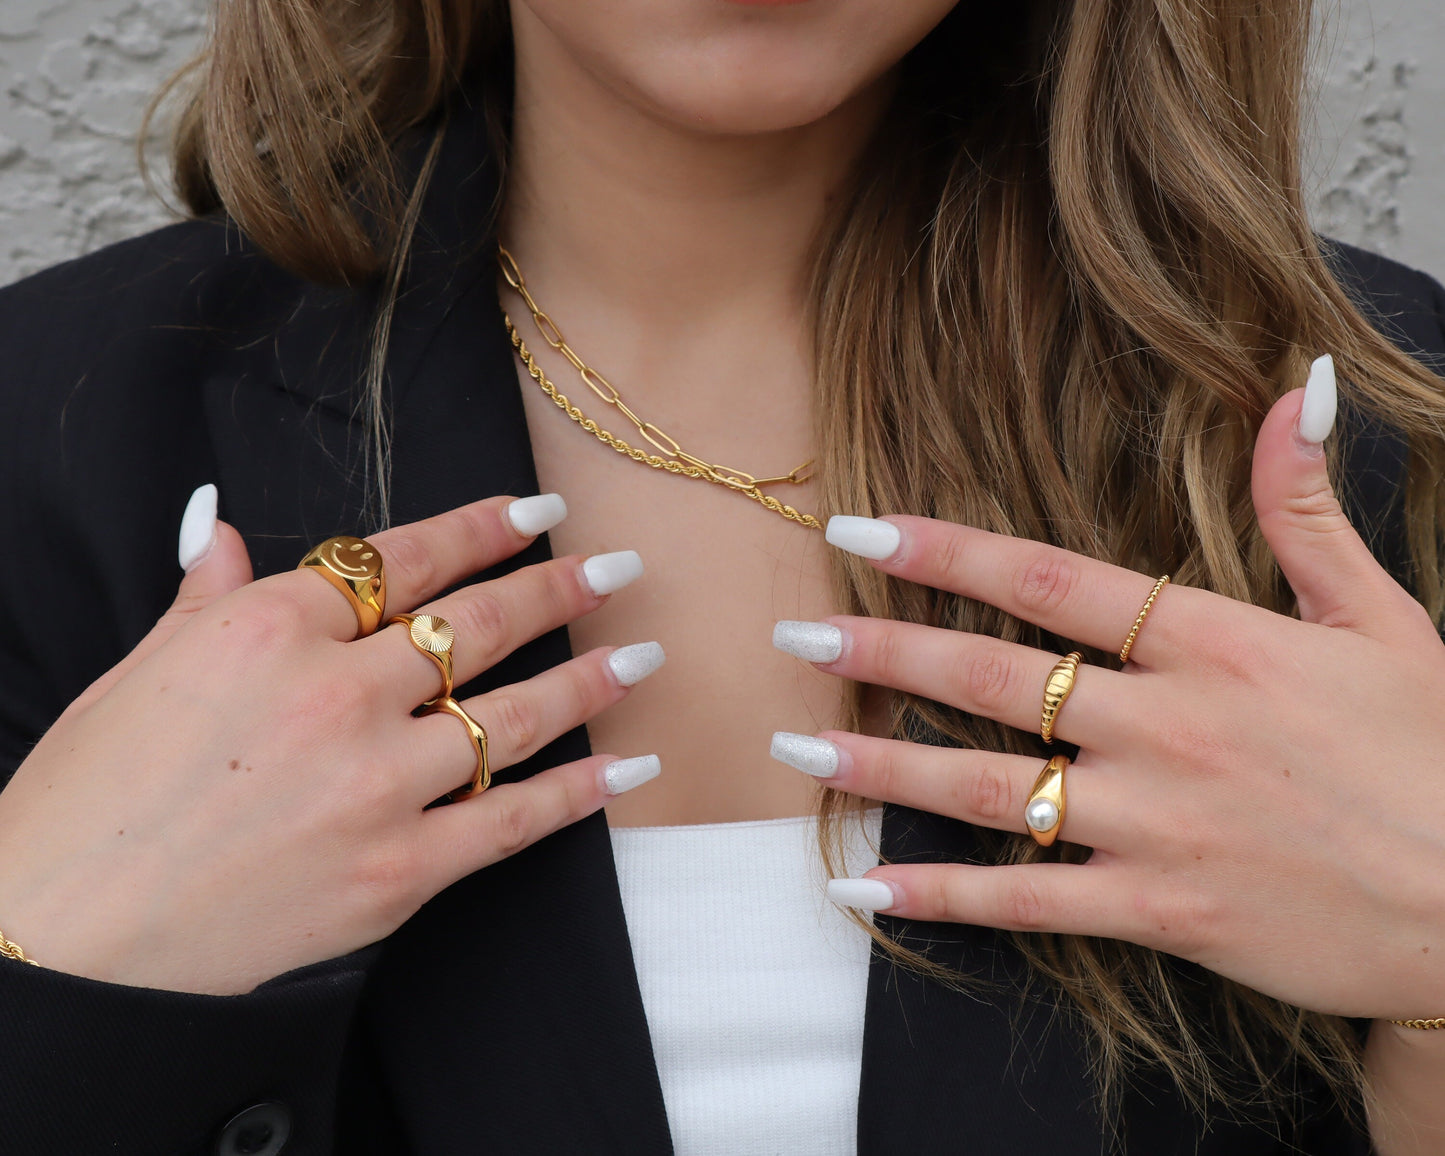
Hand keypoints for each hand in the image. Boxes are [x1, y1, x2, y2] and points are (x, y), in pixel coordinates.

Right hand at [0, 491, 662, 995]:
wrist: (69, 935)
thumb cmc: (91, 799)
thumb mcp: (140, 670)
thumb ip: (204, 595)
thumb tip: (216, 524)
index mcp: (274, 626)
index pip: (407, 559)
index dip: (484, 528)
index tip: (538, 512)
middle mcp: (340, 692)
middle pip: (479, 624)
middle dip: (560, 589)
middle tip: (618, 569)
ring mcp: (379, 781)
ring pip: (514, 714)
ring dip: (590, 680)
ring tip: (643, 655)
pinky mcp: (401, 867)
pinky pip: (514, 820)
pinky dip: (581, 793)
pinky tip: (629, 769)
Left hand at [774, 361, 1444, 1020]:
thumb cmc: (1435, 756)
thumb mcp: (1385, 618)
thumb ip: (1311, 510)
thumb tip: (1297, 389)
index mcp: (1217, 645)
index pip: (1052, 582)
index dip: (949, 553)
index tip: (864, 530)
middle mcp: (1169, 727)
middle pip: (996, 678)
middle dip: (884, 650)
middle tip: (794, 634)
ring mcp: (1158, 823)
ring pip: (990, 788)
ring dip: (884, 764)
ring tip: (798, 745)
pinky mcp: (1163, 908)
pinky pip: (1028, 903)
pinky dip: (943, 896)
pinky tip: (867, 887)